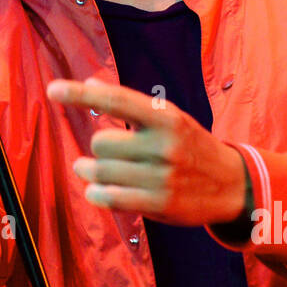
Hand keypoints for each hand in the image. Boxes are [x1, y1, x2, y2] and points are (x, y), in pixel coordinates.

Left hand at [45, 76, 247, 225]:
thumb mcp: (170, 118)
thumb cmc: (191, 146)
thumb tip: (93, 83)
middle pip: (101, 143)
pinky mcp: (159, 203)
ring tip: (92, 171)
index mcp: (166, 116)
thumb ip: (131, 105)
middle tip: (107, 152)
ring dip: (89, 172)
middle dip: (99, 148)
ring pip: (100, 171)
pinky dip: (96, 193)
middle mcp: (164, 144)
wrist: (232, 184)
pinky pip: (109, 198)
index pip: (116, 100)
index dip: (81, 94)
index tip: (53, 89)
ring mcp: (162, 176)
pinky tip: (97, 190)